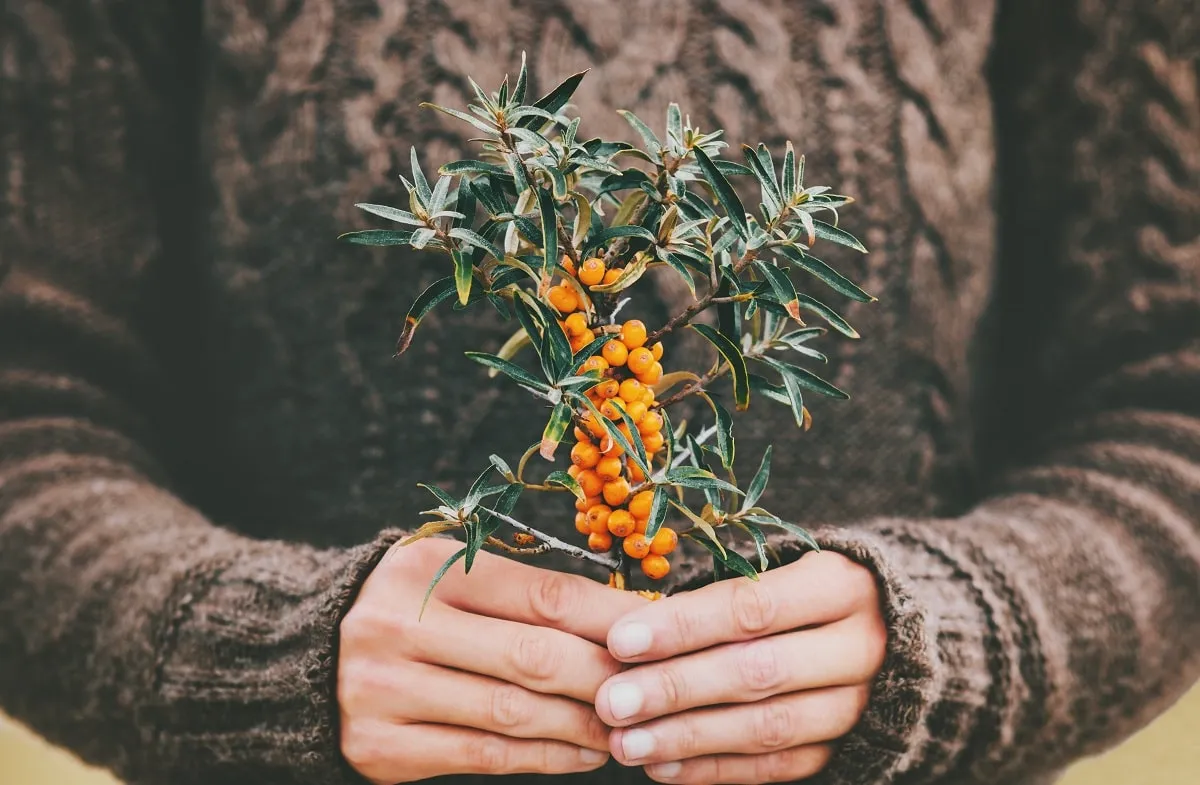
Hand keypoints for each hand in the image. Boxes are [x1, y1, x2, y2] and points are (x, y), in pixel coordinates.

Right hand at [339, 537, 645, 782]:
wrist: (309, 659)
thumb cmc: (413, 611)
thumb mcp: (455, 579)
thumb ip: (527, 593)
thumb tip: (629, 618)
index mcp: (426, 568)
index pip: (541, 594)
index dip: (610, 618)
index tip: (657, 635)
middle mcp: (398, 625)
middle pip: (532, 656)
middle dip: (604, 677)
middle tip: (651, 689)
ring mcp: (384, 690)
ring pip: (512, 713)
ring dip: (581, 724)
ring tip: (625, 726)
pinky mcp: (382, 747)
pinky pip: (483, 755)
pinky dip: (543, 757)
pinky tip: (581, 753)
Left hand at [595, 551, 885, 783]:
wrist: (878, 630)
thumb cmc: (797, 593)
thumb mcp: (773, 571)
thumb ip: (711, 598)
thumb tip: (627, 632)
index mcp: (841, 585)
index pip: (752, 607)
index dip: (683, 625)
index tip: (621, 640)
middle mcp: (860, 645)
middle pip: (759, 670)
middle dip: (677, 687)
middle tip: (613, 700)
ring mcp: (858, 703)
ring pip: (768, 726)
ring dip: (688, 737)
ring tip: (627, 742)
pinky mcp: (845, 746)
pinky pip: (776, 766)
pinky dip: (714, 769)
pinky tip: (663, 766)